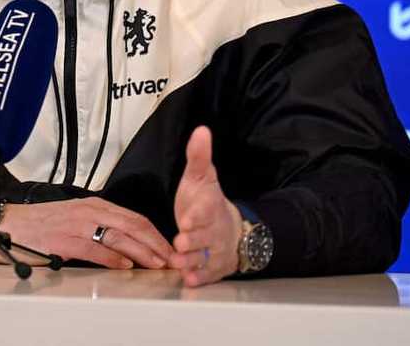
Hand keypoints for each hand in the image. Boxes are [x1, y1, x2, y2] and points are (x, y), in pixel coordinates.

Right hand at [0, 197, 172, 269]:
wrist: (12, 223)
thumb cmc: (44, 224)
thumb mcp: (78, 218)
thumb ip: (101, 227)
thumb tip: (128, 246)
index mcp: (96, 205)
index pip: (135, 218)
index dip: (155, 234)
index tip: (170, 248)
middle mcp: (91, 211)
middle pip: (133, 226)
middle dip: (156, 243)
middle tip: (172, 258)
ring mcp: (78, 224)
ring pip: (119, 236)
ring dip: (142, 251)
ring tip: (157, 263)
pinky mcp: (65, 239)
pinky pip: (94, 248)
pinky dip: (112, 257)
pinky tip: (125, 265)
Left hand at [169, 126, 242, 286]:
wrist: (231, 228)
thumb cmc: (207, 202)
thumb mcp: (201, 177)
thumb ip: (198, 156)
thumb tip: (201, 130)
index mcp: (210, 206)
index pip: (206, 210)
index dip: (197, 215)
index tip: (187, 219)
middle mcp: (214, 230)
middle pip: (204, 237)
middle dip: (193, 241)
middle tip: (180, 243)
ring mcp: (214, 250)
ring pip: (204, 257)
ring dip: (192, 261)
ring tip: (179, 263)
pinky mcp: (213, 267)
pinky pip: (207, 274)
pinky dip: (199, 278)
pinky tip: (189, 280)